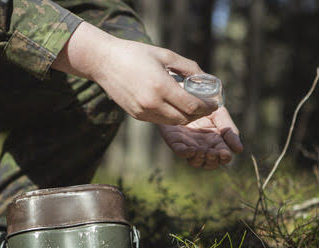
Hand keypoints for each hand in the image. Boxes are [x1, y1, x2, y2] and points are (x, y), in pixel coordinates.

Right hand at [52, 22, 216, 124]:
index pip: (192, 106)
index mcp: (160, 87)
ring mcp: (143, 112)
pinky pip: (160, 120)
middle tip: (206, 106)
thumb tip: (205, 77)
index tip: (214, 102)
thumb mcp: (164, 55)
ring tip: (192, 106)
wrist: (104, 62)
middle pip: (185, 118)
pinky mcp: (137, 115)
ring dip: (186, 117)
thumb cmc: (135, 54)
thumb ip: (187, 67)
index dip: (206, 106)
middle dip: (199, 114)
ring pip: (173, 122)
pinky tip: (175, 106)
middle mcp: (152, 103)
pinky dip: (171, 116)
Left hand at [158, 107, 242, 169]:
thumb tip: (239, 150)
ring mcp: (189, 145)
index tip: (225, 153)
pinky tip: (191, 149)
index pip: (223, 156)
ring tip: (202, 151)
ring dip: (199, 159)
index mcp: (216, 142)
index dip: (224, 157)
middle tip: (212, 152)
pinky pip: (179, 151)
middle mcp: (203, 146)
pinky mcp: (175, 140)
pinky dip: (185, 153)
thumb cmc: (206, 104)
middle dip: (212, 161)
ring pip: (195, 161)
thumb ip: (229, 131)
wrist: (187, 91)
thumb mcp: (220, 115)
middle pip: (210, 163)